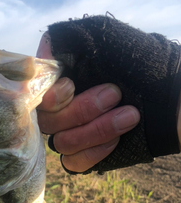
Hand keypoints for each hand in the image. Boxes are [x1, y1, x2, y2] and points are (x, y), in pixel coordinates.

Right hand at [37, 32, 139, 172]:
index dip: (50, 95)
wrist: (170, 95)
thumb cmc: (139, 61)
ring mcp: (70, 133)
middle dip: (82, 109)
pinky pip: (74, 162)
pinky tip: (118, 139)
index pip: (35, 94)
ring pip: (62, 142)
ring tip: (130, 115)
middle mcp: (60, 108)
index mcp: (59, 81)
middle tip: (115, 94)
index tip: (71, 86)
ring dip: (97, 129)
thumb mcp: (103, 39)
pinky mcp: (82, 155)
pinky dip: (94, 151)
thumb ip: (67, 40)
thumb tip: (44, 53)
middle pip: (48, 121)